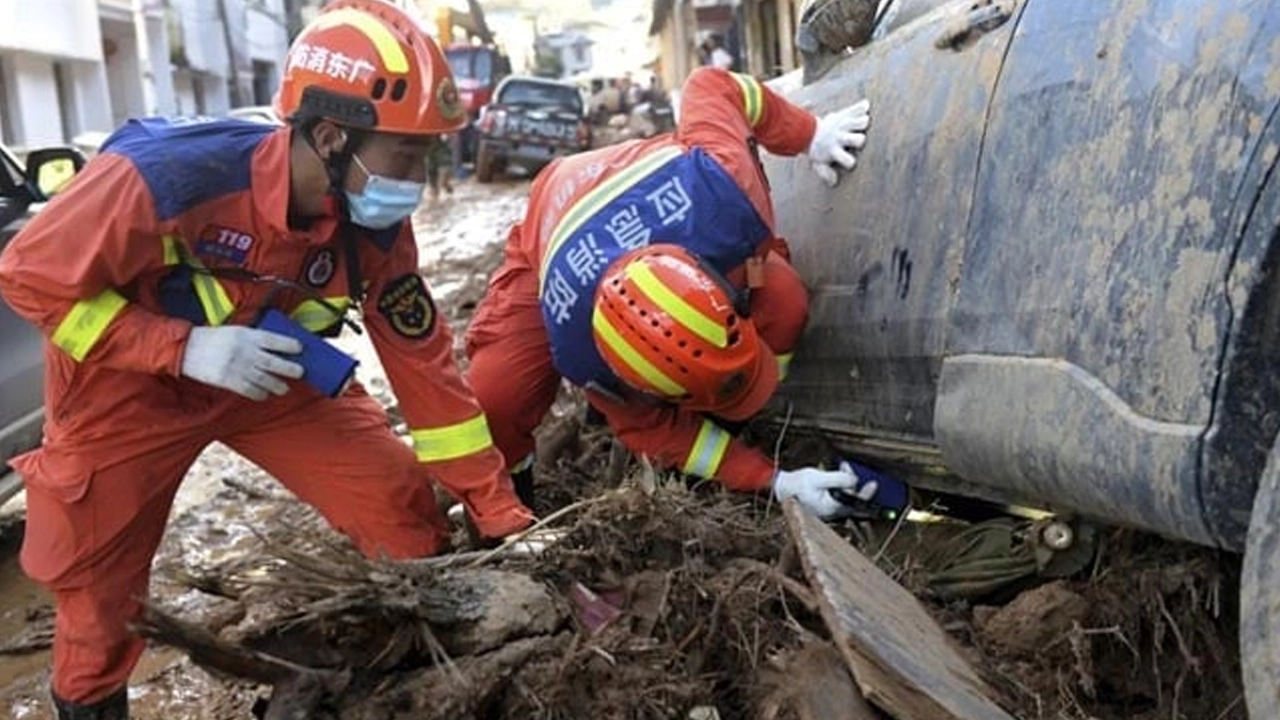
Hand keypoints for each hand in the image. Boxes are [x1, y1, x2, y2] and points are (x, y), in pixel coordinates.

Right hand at [180, 325, 303, 399]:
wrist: (187, 349)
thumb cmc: (213, 339)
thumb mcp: (236, 331)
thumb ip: (254, 339)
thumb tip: (276, 348)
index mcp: (247, 335)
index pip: (274, 340)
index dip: (289, 345)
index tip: (300, 348)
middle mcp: (245, 351)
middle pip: (273, 362)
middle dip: (290, 368)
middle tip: (300, 372)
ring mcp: (237, 367)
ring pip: (264, 379)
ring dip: (277, 385)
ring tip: (284, 388)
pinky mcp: (228, 380)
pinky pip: (249, 390)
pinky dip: (259, 393)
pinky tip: (265, 394)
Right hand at [773, 465, 877, 519]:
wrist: (782, 488)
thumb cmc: (796, 484)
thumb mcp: (817, 478)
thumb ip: (838, 479)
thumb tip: (854, 479)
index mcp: (831, 507)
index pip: (854, 501)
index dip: (866, 493)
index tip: (873, 484)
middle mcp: (832, 511)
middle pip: (851, 498)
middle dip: (852, 482)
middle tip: (847, 468)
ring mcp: (829, 509)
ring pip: (846, 496)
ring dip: (846, 482)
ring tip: (841, 467)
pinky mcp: (826, 504)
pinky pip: (839, 496)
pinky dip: (840, 485)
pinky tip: (836, 475)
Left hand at [807, 98, 869, 185]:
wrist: (807, 131)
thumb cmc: (819, 150)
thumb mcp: (818, 163)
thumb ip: (825, 173)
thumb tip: (834, 182)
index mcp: (834, 150)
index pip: (849, 160)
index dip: (850, 162)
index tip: (849, 162)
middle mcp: (840, 137)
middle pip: (859, 140)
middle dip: (860, 140)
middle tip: (856, 140)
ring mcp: (843, 125)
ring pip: (861, 122)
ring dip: (863, 123)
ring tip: (862, 123)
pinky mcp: (844, 114)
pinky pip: (856, 108)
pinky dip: (862, 107)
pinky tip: (866, 106)